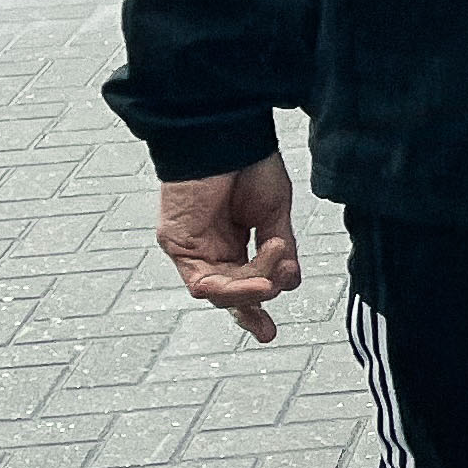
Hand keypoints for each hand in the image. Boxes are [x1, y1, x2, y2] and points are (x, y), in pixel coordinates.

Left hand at [159, 154, 301, 341]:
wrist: (227, 134)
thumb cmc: (250, 164)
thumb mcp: (275, 213)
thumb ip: (279, 251)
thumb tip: (290, 282)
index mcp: (233, 241)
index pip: (244, 283)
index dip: (255, 309)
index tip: (268, 333)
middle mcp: (210, 249)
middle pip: (230, 294)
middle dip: (257, 299)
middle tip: (281, 285)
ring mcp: (192, 248)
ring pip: (218, 292)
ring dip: (250, 289)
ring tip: (272, 275)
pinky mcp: (177, 243)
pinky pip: (199, 281)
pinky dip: (226, 288)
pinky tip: (253, 283)